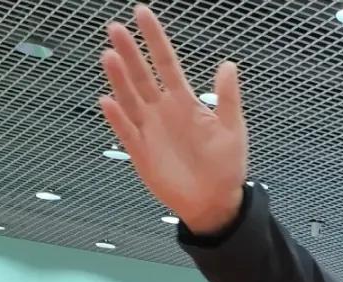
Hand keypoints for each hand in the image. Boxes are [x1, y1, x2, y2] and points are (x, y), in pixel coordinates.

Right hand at [99, 6, 247, 233]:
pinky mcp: (141, 152)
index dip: (155, 39)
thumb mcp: (233, 131)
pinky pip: (126, 132)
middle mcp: (162, 111)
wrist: (216, 202)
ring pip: (130, 98)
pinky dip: (117, 117)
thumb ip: (228, 99)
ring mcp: (150, 129)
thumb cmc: (226, 167)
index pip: (166, 63)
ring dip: (119, 79)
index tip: (141, 12)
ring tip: (109, 56)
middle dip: (130, 53)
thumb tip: (228, 65)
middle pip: (142, 76)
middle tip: (116, 29)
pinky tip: (108, 101)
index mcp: (184, 102)